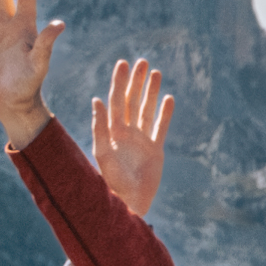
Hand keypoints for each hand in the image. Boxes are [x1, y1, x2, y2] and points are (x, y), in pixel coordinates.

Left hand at [85, 55, 177, 215]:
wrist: (129, 203)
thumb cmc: (112, 181)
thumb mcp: (102, 153)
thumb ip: (99, 126)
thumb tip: (96, 99)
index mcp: (111, 132)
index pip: (115, 101)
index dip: (119, 82)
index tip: (123, 64)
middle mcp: (126, 133)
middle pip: (132, 101)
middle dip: (137, 82)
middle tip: (142, 61)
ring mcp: (141, 141)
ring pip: (147, 110)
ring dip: (151, 92)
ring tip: (156, 73)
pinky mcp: (155, 151)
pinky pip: (160, 128)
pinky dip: (165, 114)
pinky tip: (169, 98)